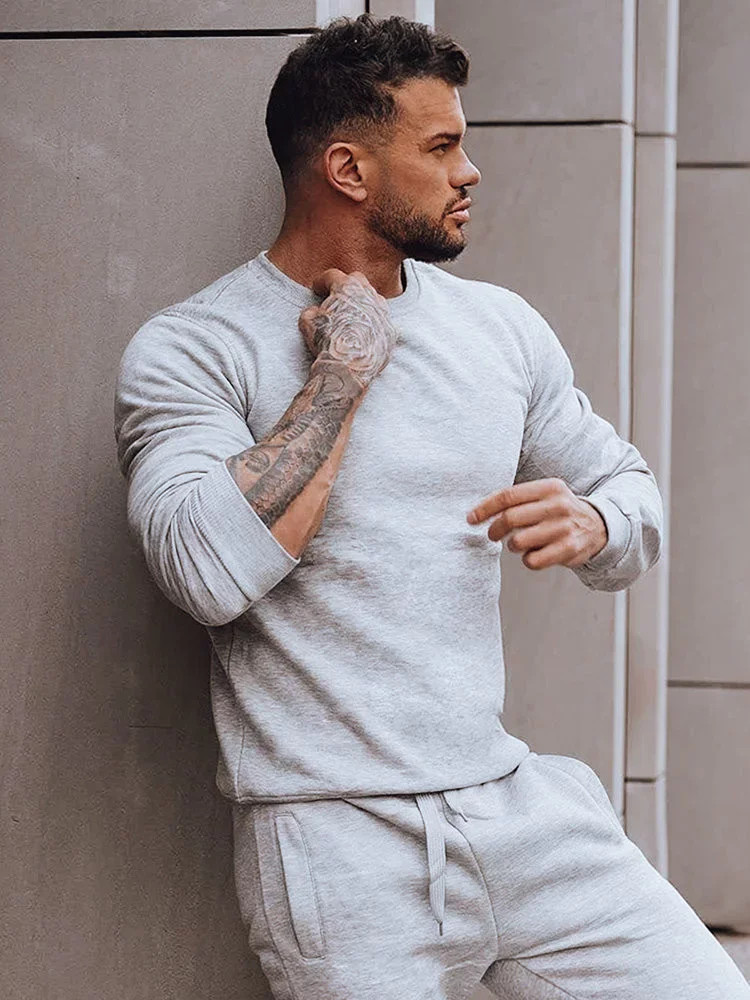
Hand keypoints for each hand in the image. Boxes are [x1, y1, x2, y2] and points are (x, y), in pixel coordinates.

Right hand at [298, 269, 399, 389]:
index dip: (321, 282)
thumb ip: (312, 311)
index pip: (332, 276)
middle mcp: (369, 295)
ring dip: (362, 303)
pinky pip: (382, 322)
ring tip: (352, 315)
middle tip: (337, 297)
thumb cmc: (327, 343)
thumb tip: (315, 312)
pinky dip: (373, 324)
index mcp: (348, 288)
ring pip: (374, 299)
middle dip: (346, 285)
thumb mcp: (308, 322)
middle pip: (357, 280)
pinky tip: (364, 334)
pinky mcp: (391, 332)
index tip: (316, 289)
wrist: (349, 369)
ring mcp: (383, 313)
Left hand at [465, 477, 607, 570]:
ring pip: (518, 542)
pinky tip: (534, 554)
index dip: (485, 508)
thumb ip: (518, 500)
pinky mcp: (569, 550)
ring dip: (512, 545)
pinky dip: (528, 560)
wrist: (599, 527)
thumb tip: (480, 512)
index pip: (508, 496)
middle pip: (510, 518)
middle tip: (492, 535)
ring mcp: (564, 528)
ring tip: (520, 543)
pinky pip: (532, 561)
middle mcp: (558, 506)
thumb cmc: (561, 511)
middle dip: (494, 529)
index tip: (471, 518)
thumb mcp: (546, 495)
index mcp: (549, 488)